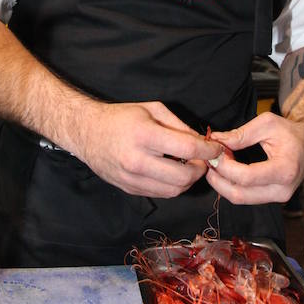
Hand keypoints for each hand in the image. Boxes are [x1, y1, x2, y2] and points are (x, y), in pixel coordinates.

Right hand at [70, 100, 220, 197]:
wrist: (87, 132)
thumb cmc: (121, 117)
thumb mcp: (153, 109)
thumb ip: (179, 126)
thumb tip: (203, 142)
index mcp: (144, 135)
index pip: (187, 149)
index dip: (208, 151)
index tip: (217, 149)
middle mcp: (137, 160)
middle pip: (183, 176)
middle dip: (201, 169)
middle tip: (204, 160)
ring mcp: (131, 178)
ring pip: (174, 190)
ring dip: (188, 180)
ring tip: (189, 166)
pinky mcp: (129, 189)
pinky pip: (160, 194)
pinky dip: (173, 185)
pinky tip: (172, 172)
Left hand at [204, 112, 303, 204]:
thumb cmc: (291, 132)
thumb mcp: (267, 124)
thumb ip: (240, 134)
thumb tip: (216, 140)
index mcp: (285, 170)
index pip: (246, 177)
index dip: (225, 167)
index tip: (214, 153)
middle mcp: (282, 190)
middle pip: (240, 195)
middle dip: (218, 179)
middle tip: (209, 161)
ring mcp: (278, 197)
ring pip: (240, 199)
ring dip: (222, 183)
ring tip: (216, 164)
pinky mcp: (272, 198)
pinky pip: (246, 196)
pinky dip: (231, 185)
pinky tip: (226, 169)